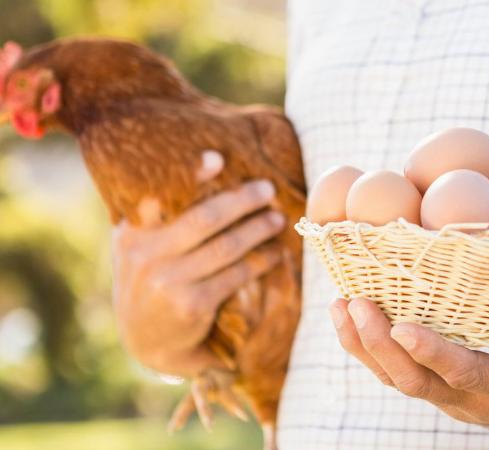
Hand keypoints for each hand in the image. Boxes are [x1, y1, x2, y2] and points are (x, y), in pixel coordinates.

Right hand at [113, 179, 284, 377]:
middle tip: (268, 189)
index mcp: (132, 233)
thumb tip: (210, 161)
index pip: (159, 197)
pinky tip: (274, 254)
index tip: (218, 160)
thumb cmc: (152, 278)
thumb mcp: (142, 246)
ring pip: (226, 247)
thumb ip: (160, 212)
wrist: (147, 340)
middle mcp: (145, 256)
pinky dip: (259, 262)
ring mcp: (167, 282)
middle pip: (205, 218)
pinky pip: (235, 276)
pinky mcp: (191, 305)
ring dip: (257, 230)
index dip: (189, 176)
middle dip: (241, 201)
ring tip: (277, 219)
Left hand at [329, 298, 488, 449]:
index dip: (435, 355)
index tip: (404, 329)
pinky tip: (350, 316)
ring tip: (339, 306)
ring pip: (396, 379)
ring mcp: (451, 396)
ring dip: (363, 346)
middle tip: (356, 304)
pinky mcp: (441, 387)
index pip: (466, 375)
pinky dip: (369, 347)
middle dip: (381, 345)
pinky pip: (397, 372)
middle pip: (414, 381)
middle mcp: (471, 399)